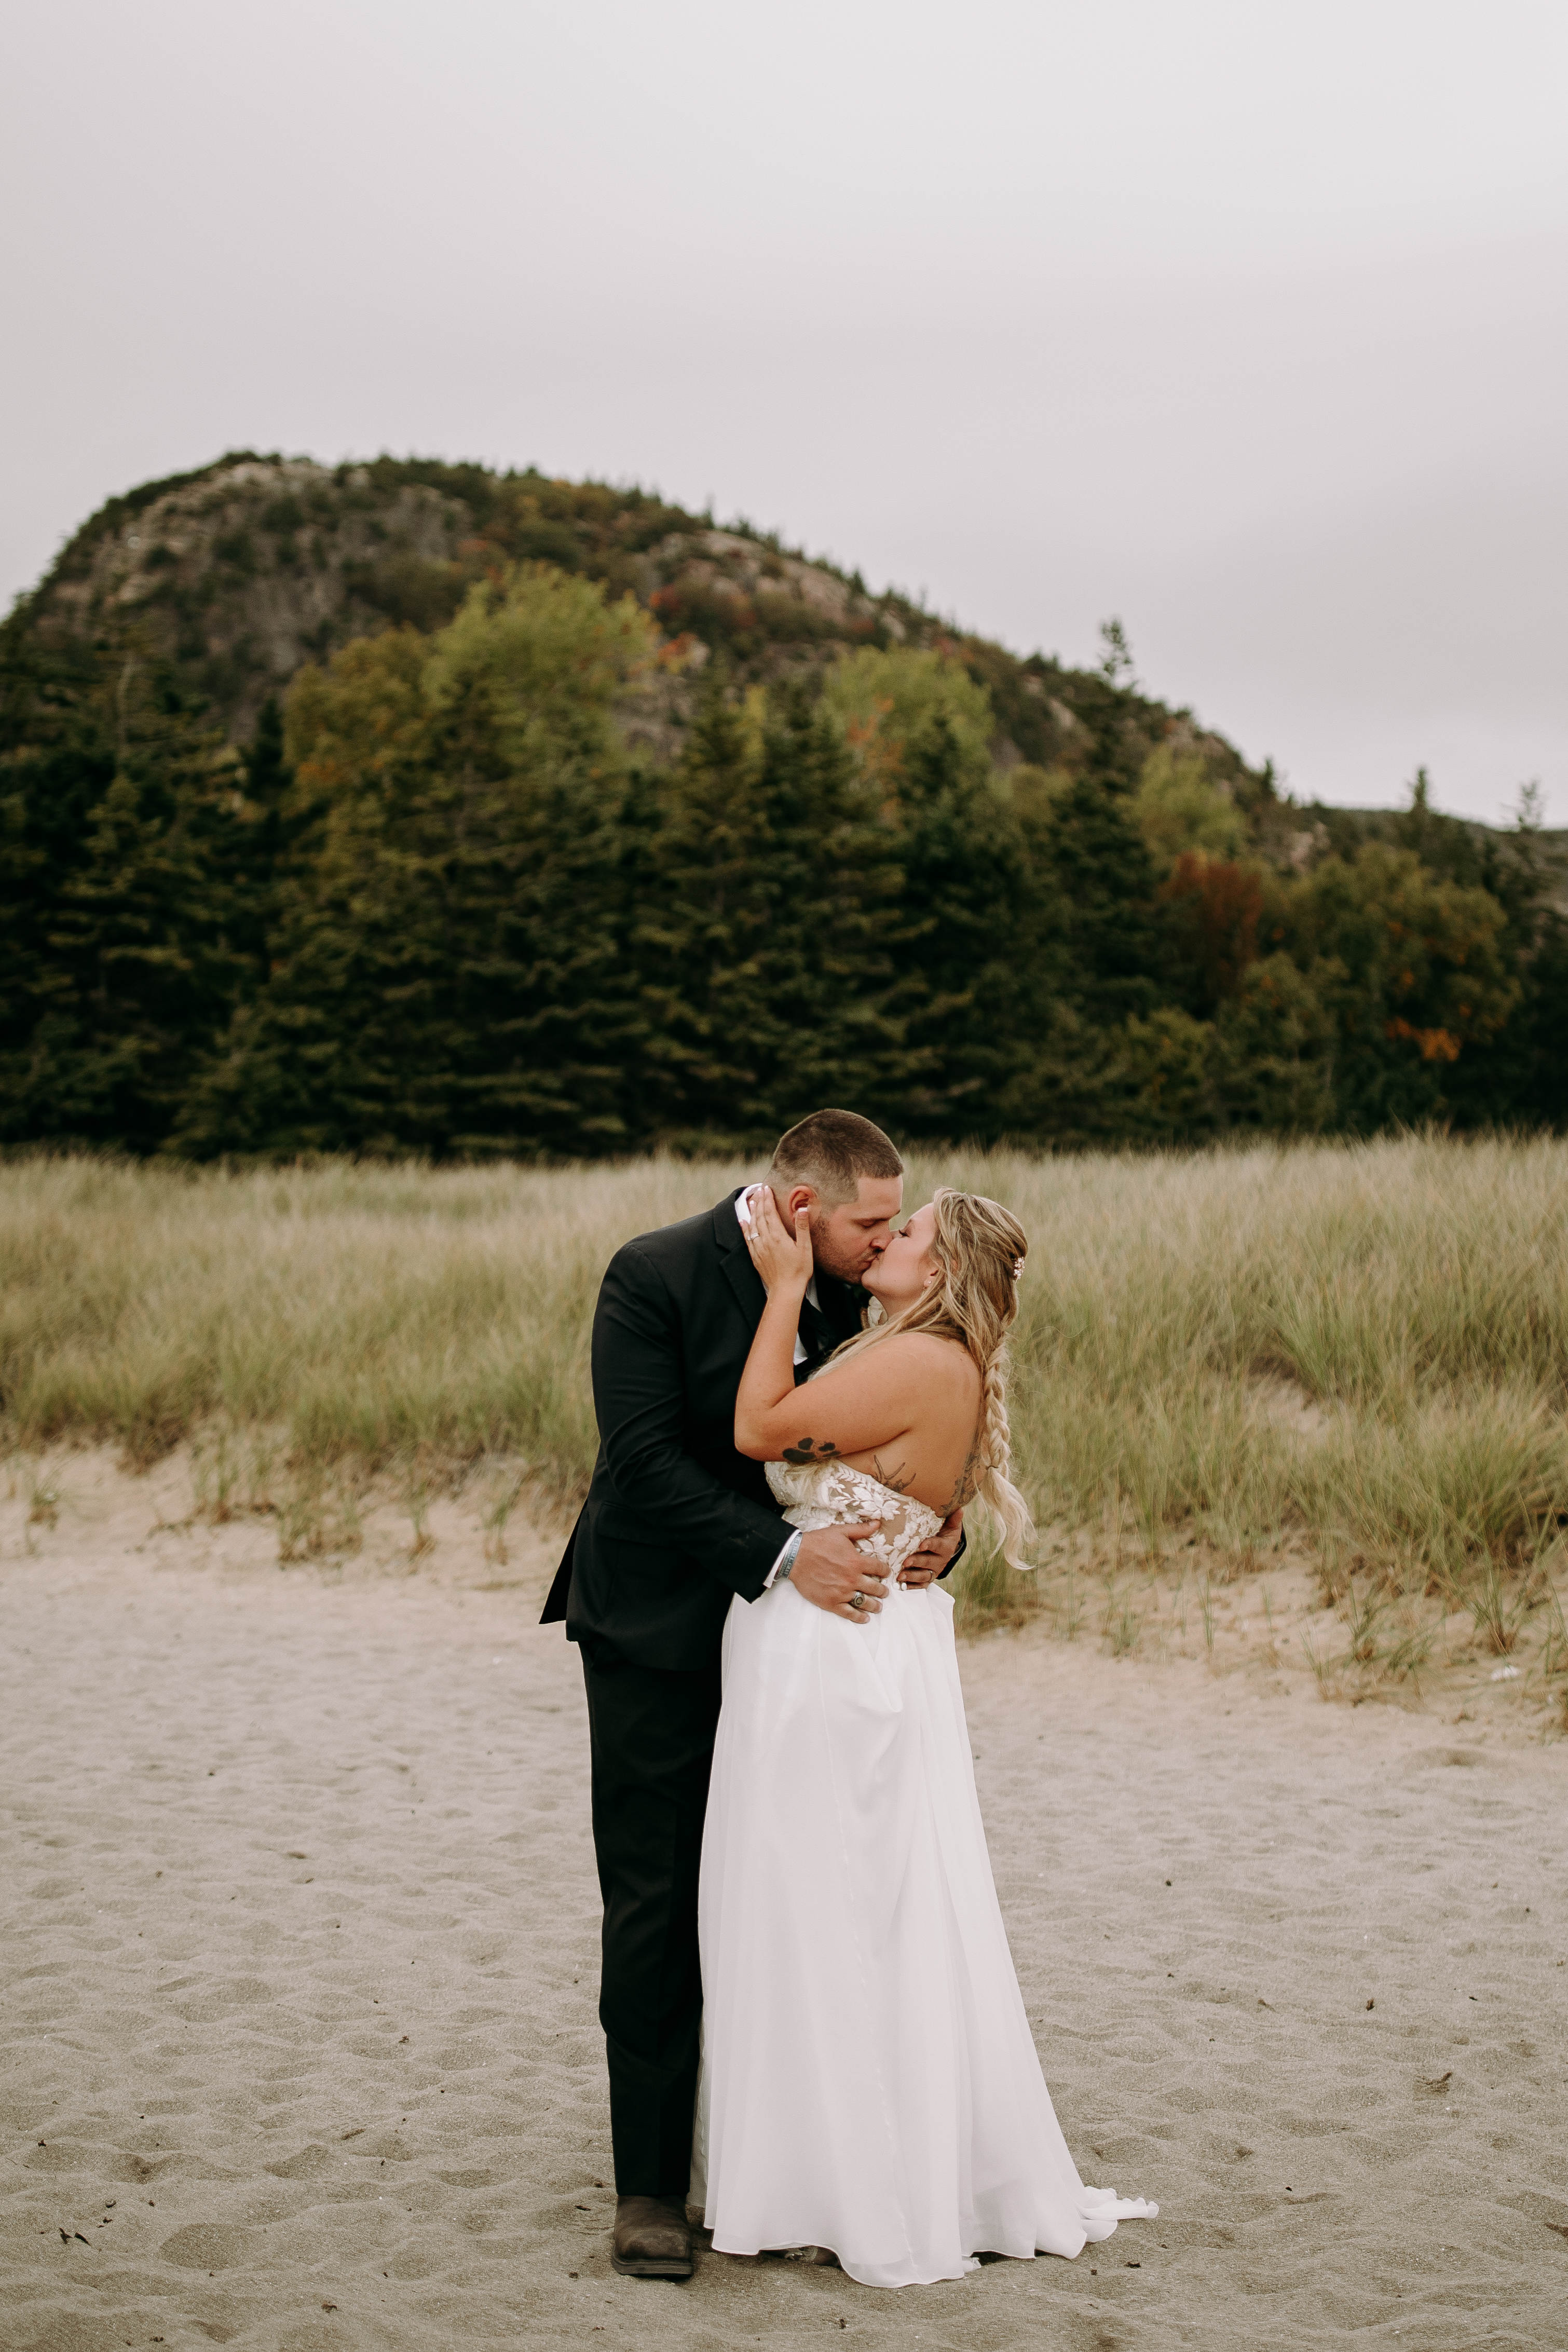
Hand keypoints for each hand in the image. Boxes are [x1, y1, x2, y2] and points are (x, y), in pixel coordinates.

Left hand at [739, 1183, 812, 1298]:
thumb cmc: (799, 1270)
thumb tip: (802, 1209)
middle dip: (759, 1201)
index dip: (767, 1199)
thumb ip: (802, 1227)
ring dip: (752, 1212)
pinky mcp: (756, 1257)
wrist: (785, 1290)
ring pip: (753, 1225)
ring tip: (752, 1200)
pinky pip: (747, 1238)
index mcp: (778, 1236)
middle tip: (759, 1189)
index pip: (770, 1212)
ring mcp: (759, 1248)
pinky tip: (743, 1221)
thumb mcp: (805, 1248)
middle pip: (760, 1216)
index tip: (766, 1188)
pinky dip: (745, 1228)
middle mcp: (766, 1240)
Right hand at [789, 1521, 887, 1622]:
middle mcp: (852, 1579)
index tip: (886, 1573)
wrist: (796, 1556)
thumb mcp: (840, 1532)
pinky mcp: (831, 1602)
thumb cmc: (817, 1543)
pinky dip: (858, 1617)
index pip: (879, 1569)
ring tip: (878, 1606)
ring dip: (874, 1605)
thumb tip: (876, 1523)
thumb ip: (860, 1529)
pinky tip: (864, 1618)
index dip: (885, 1571)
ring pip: (865, 1602)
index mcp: (857, 1562)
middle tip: (884, 1592)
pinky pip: (849, 1613)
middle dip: (882, 1591)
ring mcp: (842, 1592)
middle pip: (875, 1588)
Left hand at [897, 1507, 962, 1587]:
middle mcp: (940, 1560)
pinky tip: (902, 1586)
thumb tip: (959, 1509)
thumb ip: (953, 1518)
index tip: (922, 1544)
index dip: (931, 1545)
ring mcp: (933, 1571)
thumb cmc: (945, 1533)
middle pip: (928, 1562)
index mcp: (946, 1547)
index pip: (938, 1546)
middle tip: (906, 1561)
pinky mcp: (928, 1579)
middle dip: (917, 1562)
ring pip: (923, 1575)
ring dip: (912, 1576)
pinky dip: (912, 1586)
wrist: (945, 1547)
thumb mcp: (950, 1526)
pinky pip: (921, 1585)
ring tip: (901, 1575)